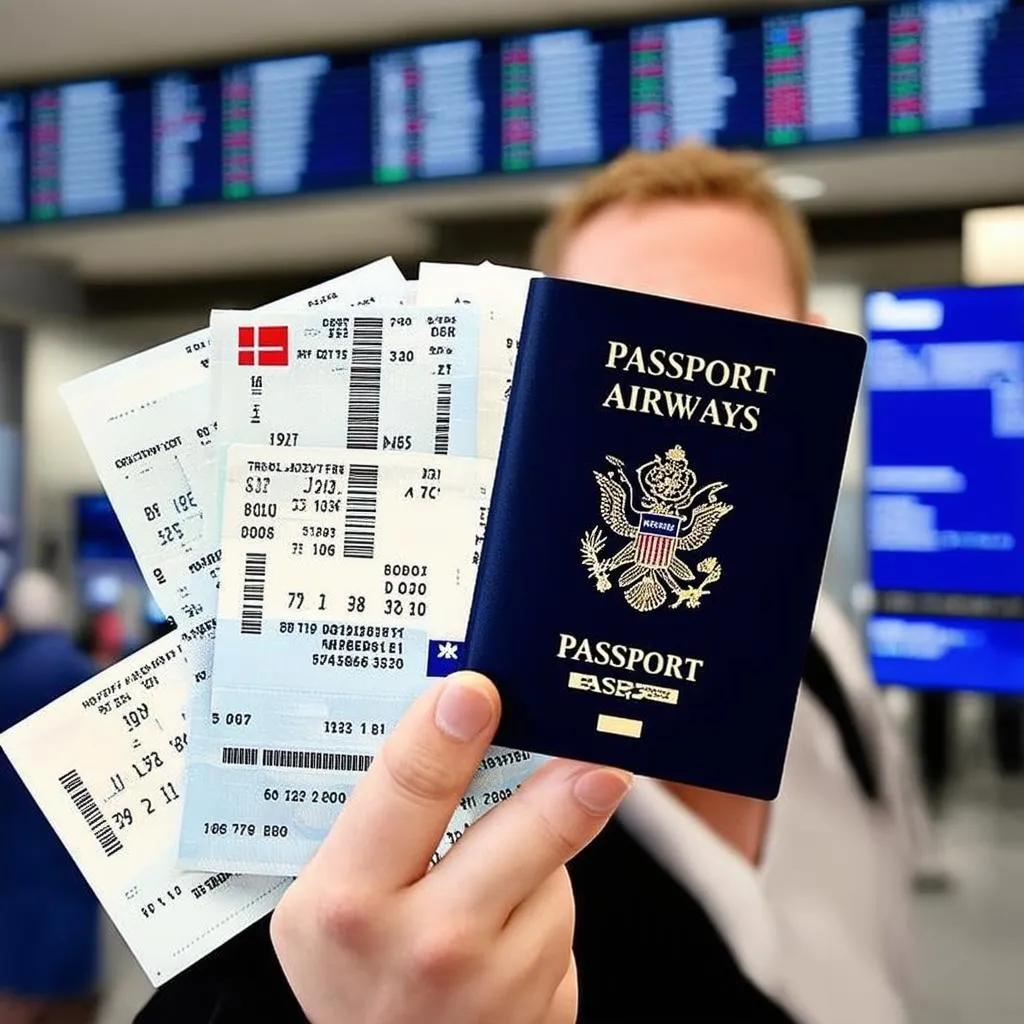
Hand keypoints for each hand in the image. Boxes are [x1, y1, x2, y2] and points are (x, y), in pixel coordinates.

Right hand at [270, 671, 631, 1023]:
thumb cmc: (350, 966)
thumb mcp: (331, 889)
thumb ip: (382, 816)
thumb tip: (451, 716)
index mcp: (351, 899)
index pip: (408, 788)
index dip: (446, 729)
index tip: (478, 688)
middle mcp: (427, 945)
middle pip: (523, 832)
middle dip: (568, 785)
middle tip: (602, 754)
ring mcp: (495, 988)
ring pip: (554, 875)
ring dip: (539, 855)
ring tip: (486, 880)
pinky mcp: (544, 1012)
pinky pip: (562, 926)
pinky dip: (543, 911)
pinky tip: (505, 933)